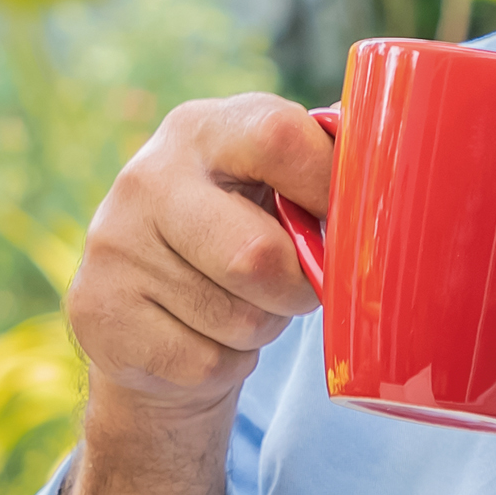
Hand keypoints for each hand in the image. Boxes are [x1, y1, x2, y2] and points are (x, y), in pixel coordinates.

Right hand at [66, 94, 332, 428]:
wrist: (145, 316)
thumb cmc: (236, 239)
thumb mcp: (267, 188)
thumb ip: (318, 174)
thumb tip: (396, 185)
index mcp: (201, 130)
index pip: (280, 138)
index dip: (330, 188)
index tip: (347, 224)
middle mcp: (146, 177)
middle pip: (257, 256)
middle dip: (296, 288)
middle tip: (295, 288)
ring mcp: (114, 245)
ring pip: (236, 319)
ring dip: (260, 329)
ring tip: (238, 309)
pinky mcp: (99, 312)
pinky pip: (205, 361)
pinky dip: (225, 364)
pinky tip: (201, 338)